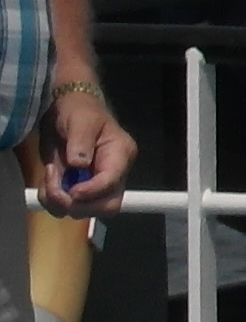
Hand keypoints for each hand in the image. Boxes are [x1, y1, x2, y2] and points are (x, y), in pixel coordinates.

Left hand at [32, 78, 131, 215]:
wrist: (66, 111)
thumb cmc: (79, 111)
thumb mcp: (81, 120)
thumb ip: (81, 140)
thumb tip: (79, 164)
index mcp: (120, 154)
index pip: (112, 181)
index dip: (92, 191)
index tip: (71, 191)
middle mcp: (114, 174)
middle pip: (108, 206)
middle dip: (80, 205)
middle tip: (58, 194)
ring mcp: (97, 184)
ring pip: (86, 210)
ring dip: (61, 202)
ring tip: (50, 181)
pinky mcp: (81, 189)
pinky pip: (68, 206)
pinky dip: (53, 201)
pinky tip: (48, 182)